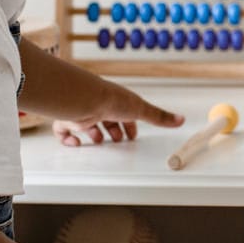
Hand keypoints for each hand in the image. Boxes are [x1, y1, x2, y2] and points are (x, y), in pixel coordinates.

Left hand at [53, 79, 184, 146]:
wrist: (83, 98)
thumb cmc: (110, 100)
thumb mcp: (140, 109)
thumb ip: (159, 117)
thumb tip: (180, 119)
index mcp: (117, 102)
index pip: (124, 114)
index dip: (129, 125)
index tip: (132, 135)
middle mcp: (99, 106)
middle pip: (107, 119)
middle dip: (112, 131)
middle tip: (117, 140)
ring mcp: (83, 112)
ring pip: (87, 124)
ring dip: (93, 134)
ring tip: (98, 141)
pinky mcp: (68, 119)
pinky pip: (63, 130)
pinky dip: (67, 138)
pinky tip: (75, 143)